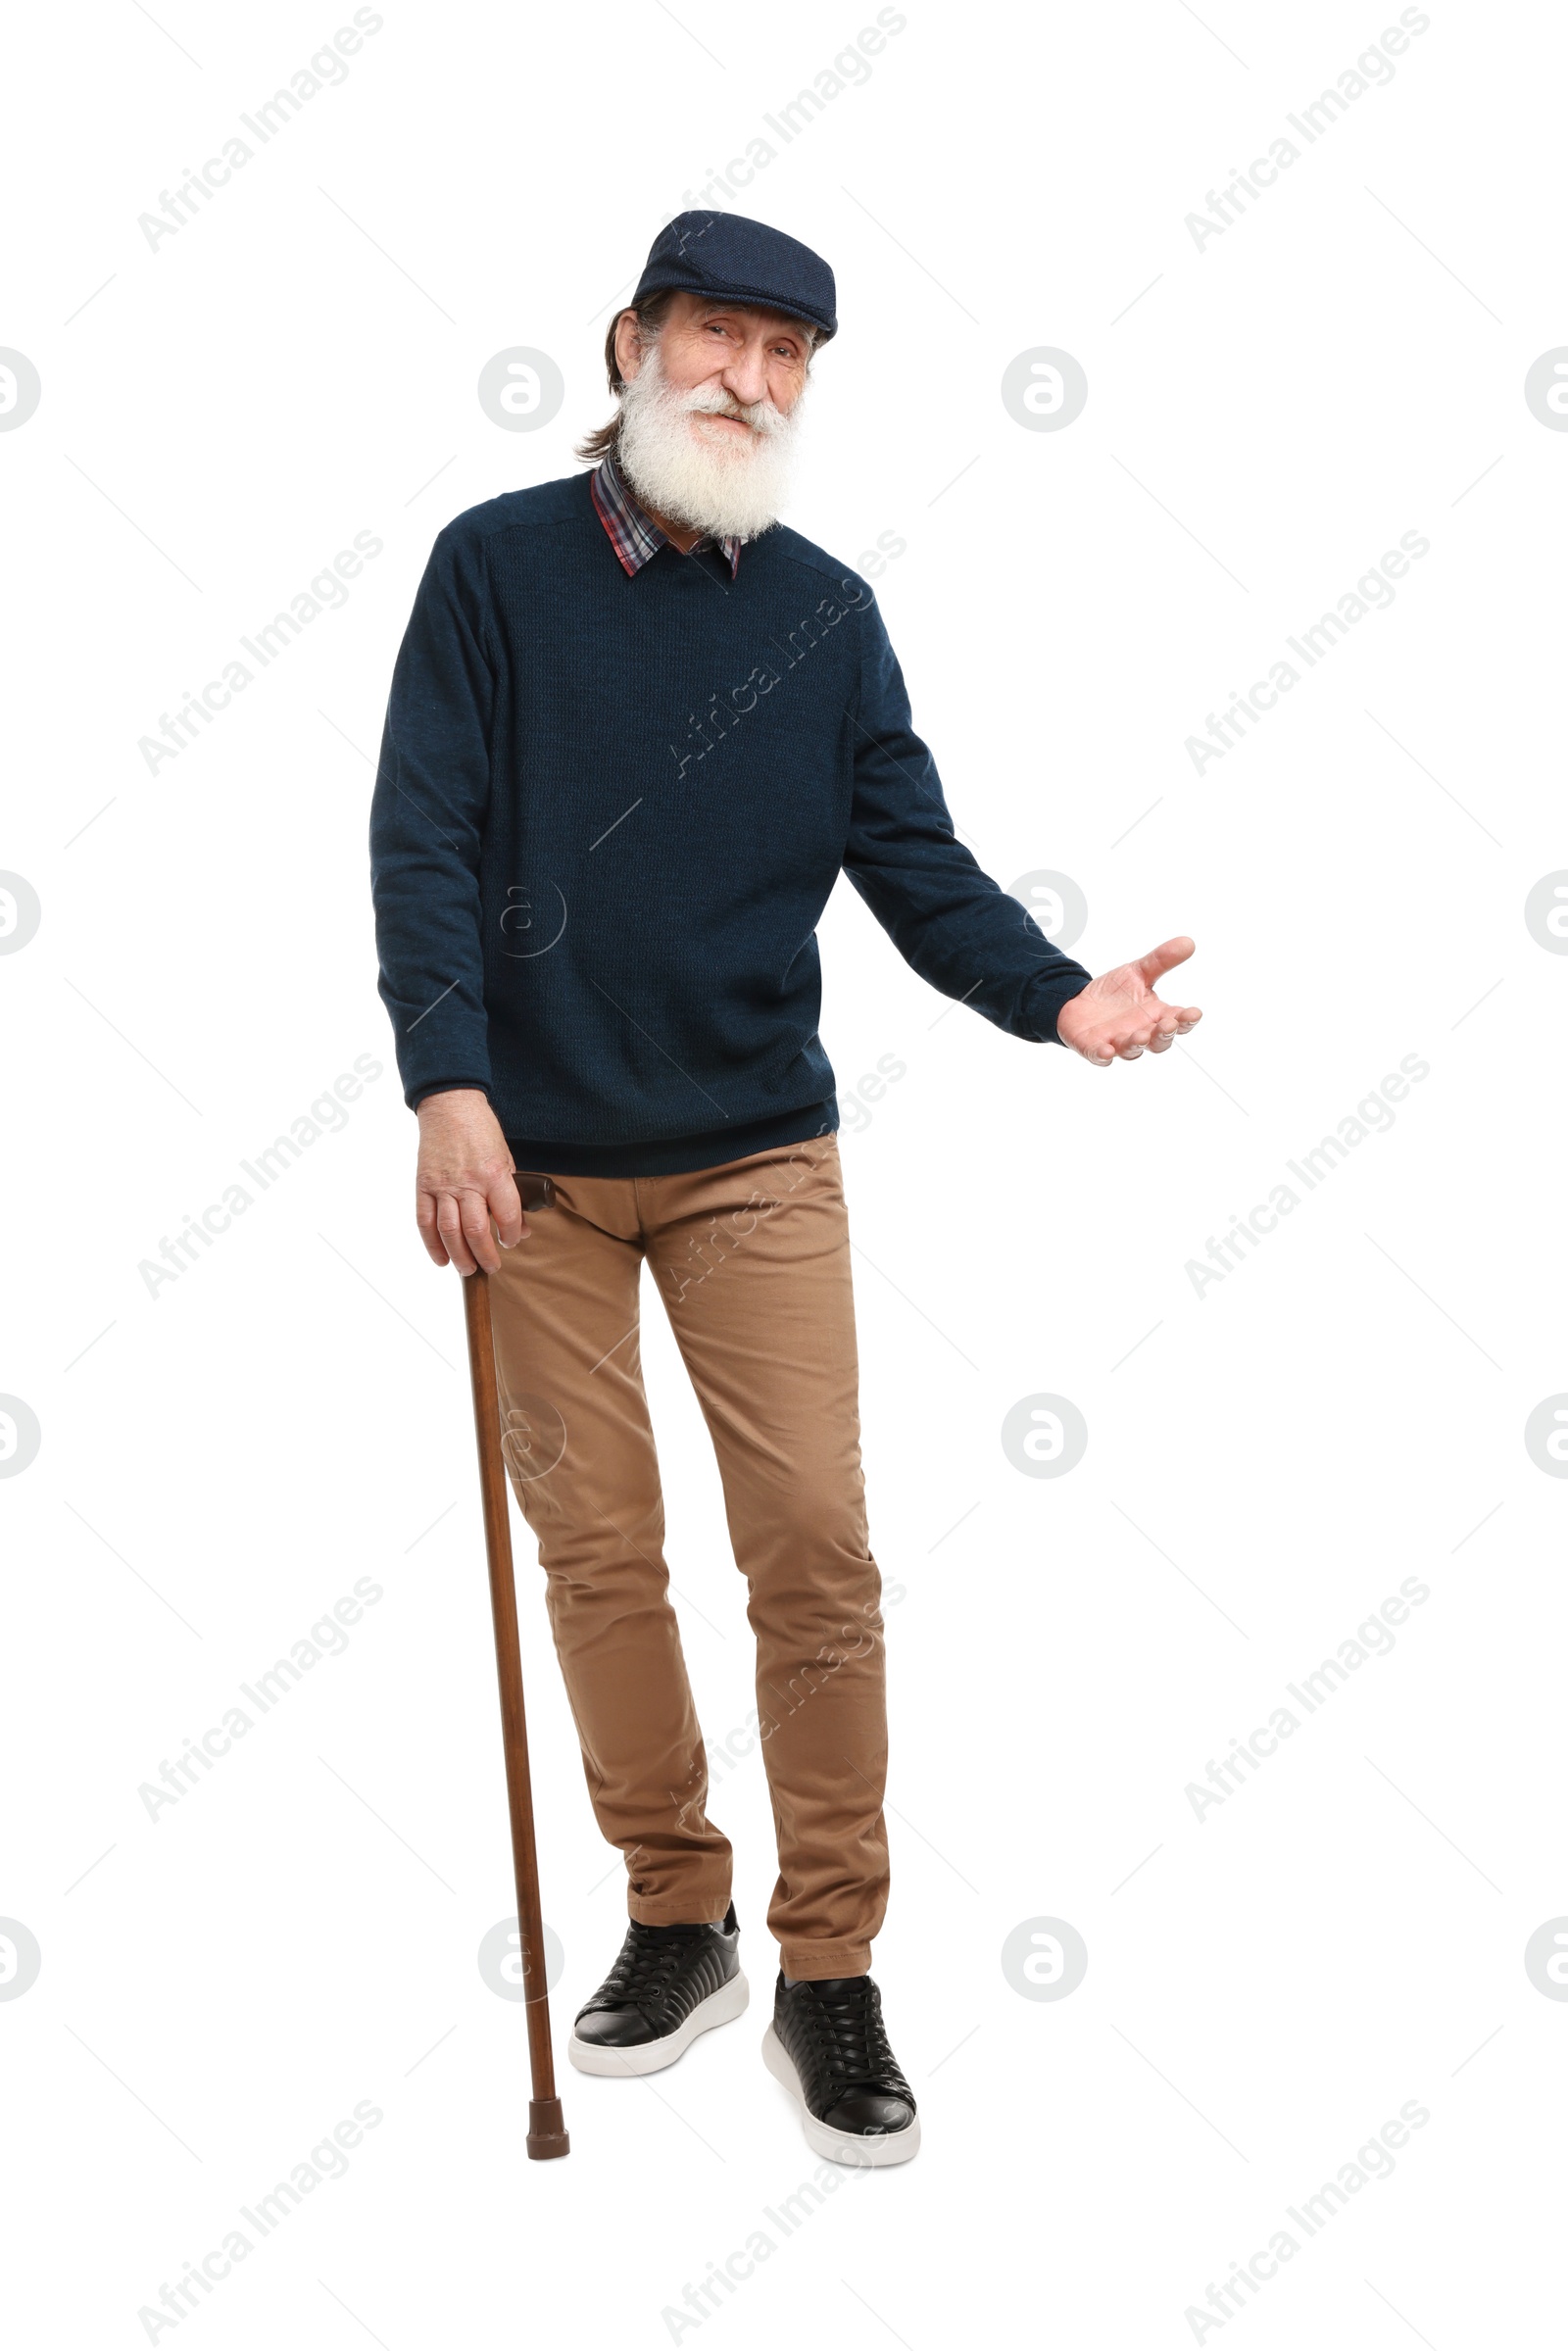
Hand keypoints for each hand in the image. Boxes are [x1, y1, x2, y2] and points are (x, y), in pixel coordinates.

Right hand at [415, 1090, 525, 1273]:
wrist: (450, 1106)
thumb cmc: (481, 1131)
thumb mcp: (507, 1160)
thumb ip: (512, 1195)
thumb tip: (520, 1228)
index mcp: (494, 1174)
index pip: (506, 1216)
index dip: (511, 1236)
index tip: (511, 1243)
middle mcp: (468, 1182)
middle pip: (475, 1230)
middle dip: (485, 1255)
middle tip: (490, 1267)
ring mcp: (443, 1185)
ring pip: (449, 1231)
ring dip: (459, 1256)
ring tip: (467, 1269)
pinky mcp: (423, 1185)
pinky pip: (425, 1221)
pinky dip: (432, 1244)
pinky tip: (441, 1258)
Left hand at [1055, 937, 1201, 1065]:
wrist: (1078, 999)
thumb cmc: (1115, 992)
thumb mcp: (1138, 971)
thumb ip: (1161, 960)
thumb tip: (1188, 942)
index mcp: (1155, 1016)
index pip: (1177, 1021)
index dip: (1187, 1020)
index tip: (1195, 1013)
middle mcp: (1141, 1033)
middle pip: (1159, 1041)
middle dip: (1164, 1034)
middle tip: (1168, 1024)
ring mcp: (1117, 1043)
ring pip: (1132, 1050)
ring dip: (1137, 1045)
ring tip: (1142, 1036)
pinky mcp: (1093, 1048)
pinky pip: (1099, 1056)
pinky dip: (1103, 1056)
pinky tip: (1106, 1052)